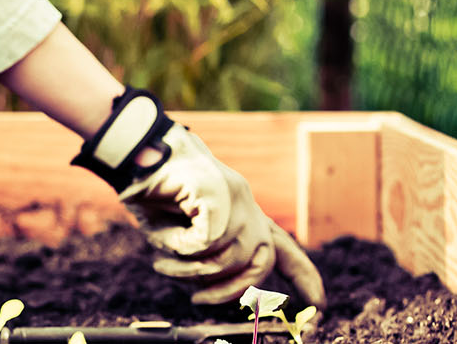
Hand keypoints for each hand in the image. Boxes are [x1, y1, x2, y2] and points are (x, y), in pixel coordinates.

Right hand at [122, 125, 324, 304]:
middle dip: (232, 291)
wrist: (136, 151)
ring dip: (191, 269)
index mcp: (242, 213)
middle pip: (261, 260)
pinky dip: (181, 248)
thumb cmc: (153, 195)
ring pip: (231, 256)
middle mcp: (246, 204)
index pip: (282, 248)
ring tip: (163, 264)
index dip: (303, 277)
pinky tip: (164, 238)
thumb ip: (203, 259)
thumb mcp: (181, 235)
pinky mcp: (219, 193)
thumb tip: (211, 291)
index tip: (320, 305)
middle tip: (198, 301)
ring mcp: (236, 196)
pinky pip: (208, 242)